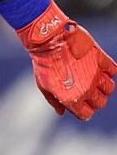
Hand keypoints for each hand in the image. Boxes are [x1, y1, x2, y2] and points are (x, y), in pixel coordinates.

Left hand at [16, 1, 116, 120]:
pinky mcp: (102, 60)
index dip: (83, 110)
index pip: (86, 114)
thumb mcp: (44, 85)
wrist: (49, 40)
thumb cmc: (44, 63)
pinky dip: (108, 70)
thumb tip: (62, 112)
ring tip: (92, 78)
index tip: (79, 103)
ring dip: (102, 86)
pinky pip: (113, 70)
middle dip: (94, 99)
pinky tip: (98, 67)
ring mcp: (96, 75)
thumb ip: (54, 100)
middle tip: (86, 90)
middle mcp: (86, 89)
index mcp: (71, 98)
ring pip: (109, 88)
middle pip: (100, 103)